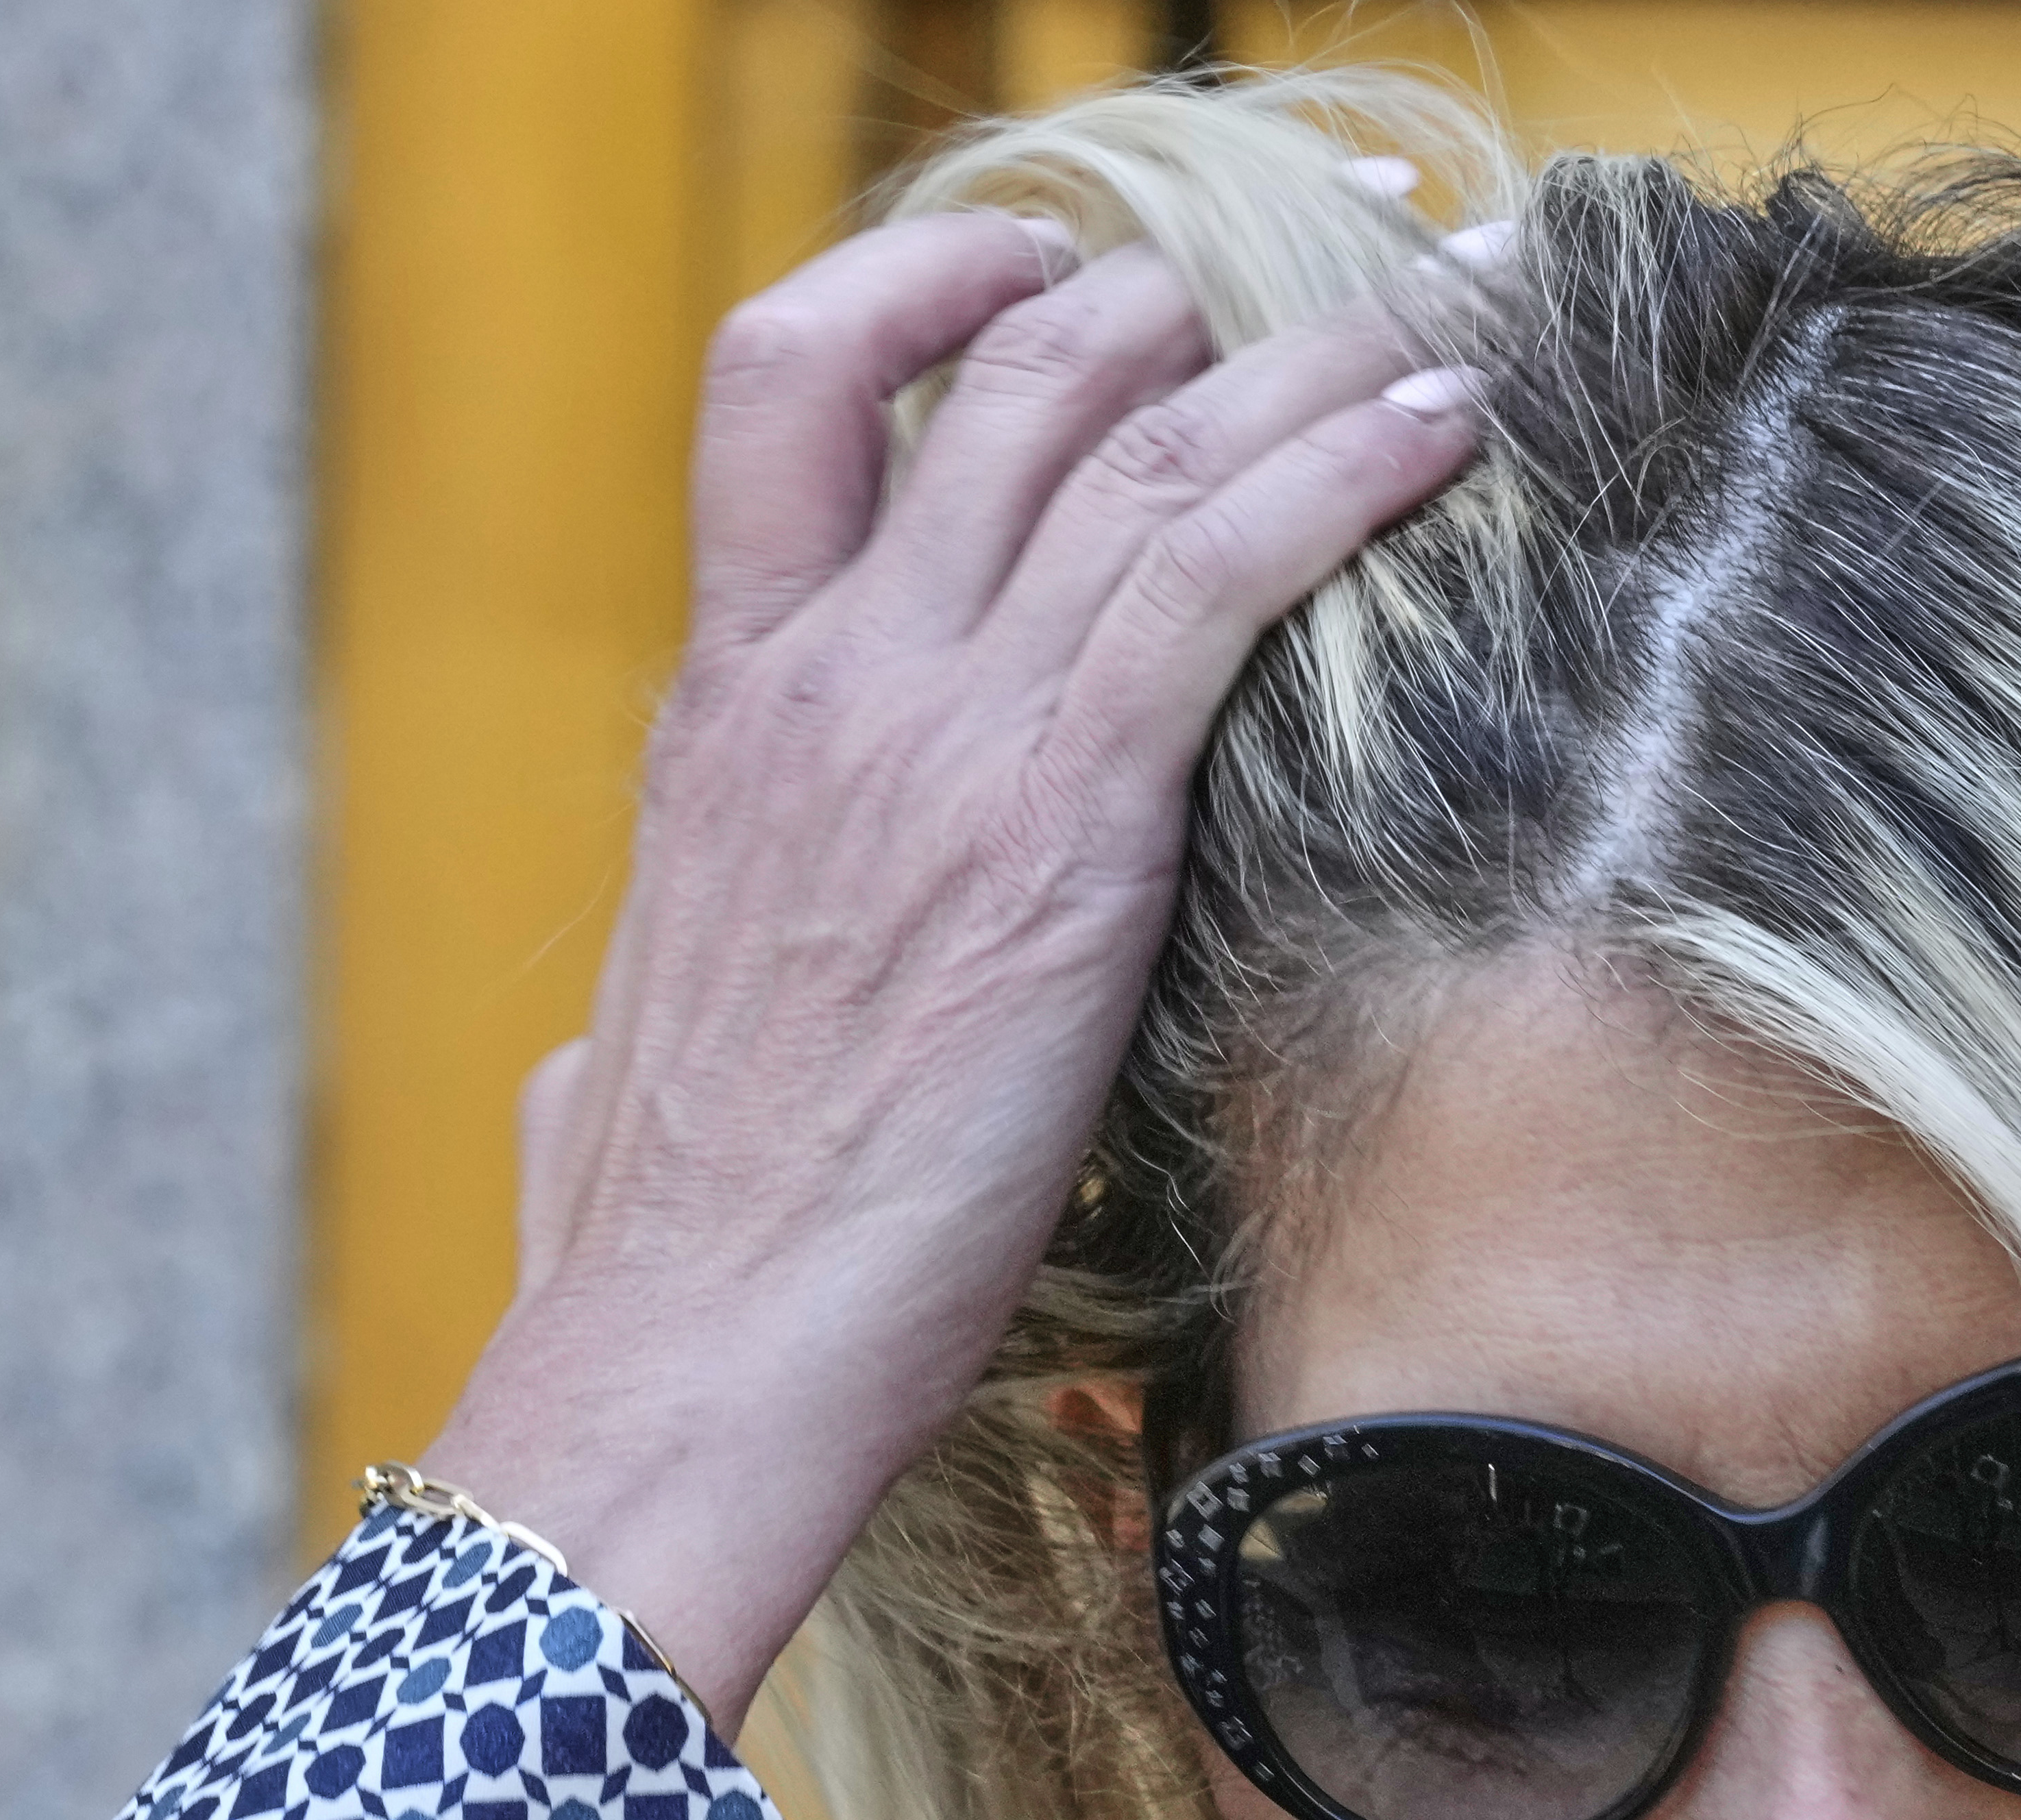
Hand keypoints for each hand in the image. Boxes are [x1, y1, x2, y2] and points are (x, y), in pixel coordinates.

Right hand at [425, 209, 1480, 1721]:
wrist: (698, 1341)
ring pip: (1125, 440)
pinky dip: (1337, 472)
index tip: (1056, 278)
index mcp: (726, 710)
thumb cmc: (674, 1248)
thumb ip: (614, 1034)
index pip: (790, 388)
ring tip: (1426, 323)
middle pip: (996, 372)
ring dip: (1302, 358)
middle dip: (1167, 295)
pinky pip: (1211, 572)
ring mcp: (935, 733)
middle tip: (1302, 283)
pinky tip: (1440, 428)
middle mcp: (827, 677)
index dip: (931, 285)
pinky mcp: (1058, 822)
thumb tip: (580, 1085)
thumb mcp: (614, 1078)